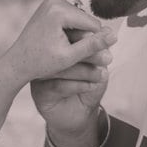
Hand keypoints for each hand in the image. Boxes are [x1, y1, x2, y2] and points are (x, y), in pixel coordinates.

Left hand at [2, 0, 115, 86]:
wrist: (17, 62)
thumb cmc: (41, 63)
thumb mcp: (69, 57)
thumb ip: (93, 46)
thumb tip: (115, 36)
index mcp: (59, 10)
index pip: (92, 25)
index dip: (94, 43)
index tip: (91, 58)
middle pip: (86, 21)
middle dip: (85, 38)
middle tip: (77, 56)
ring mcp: (51, 0)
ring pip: (80, 20)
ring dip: (79, 35)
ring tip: (69, 51)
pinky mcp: (50, 4)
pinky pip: (70, 18)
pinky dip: (71, 31)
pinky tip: (63, 44)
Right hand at [30, 25, 110, 146]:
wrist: (80, 116)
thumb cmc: (87, 88)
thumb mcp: (98, 66)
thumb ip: (100, 50)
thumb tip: (107, 30)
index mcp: (58, 49)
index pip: (67, 35)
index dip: (85, 36)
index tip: (103, 41)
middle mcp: (46, 60)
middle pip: (63, 50)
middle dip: (88, 53)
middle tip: (106, 59)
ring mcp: (41, 75)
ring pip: (60, 67)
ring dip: (85, 71)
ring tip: (100, 76)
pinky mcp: (39, 92)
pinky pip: (57, 85)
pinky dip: (77, 85)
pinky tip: (89, 87)